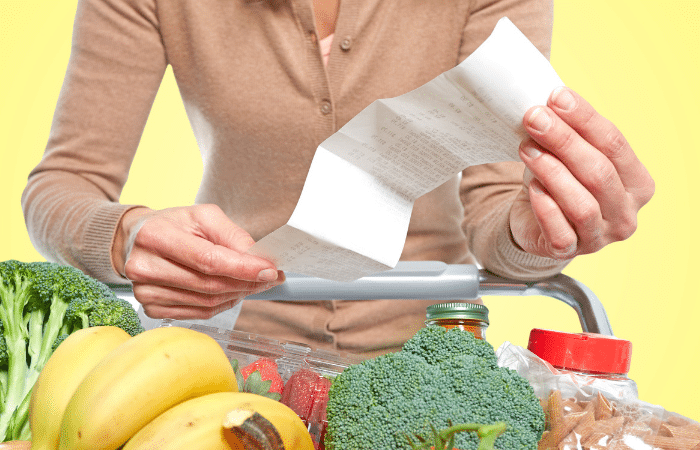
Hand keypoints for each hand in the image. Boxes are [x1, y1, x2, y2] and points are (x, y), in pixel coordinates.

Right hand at [112, 204, 283, 319]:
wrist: (138, 239)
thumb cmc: (174, 225)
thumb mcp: (204, 216)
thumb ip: (233, 235)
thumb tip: (259, 260)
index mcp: (156, 236)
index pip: (208, 260)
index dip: (243, 268)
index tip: (271, 270)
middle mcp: (145, 267)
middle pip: (210, 285)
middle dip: (247, 282)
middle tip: (270, 277)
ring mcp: (146, 292)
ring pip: (208, 302)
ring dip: (237, 294)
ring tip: (252, 282)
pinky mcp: (152, 309)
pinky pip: (200, 313)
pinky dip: (222, 304)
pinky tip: (230, 291)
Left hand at [509, 87, 654, 258]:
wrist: (534, 221)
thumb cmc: (559, 182)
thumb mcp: (570, 156)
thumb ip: (571, 133)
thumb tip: (552, 103)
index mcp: (637, 184)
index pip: (616, 145)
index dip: (586, 119)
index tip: (556, 97)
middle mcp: (625, 214)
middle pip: (599, 172)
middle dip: (564, 140)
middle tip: (535, 118)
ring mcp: (600, 237)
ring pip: (582, 203)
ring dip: (551, 171)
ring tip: (527, 148)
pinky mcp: (570, 251)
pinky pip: (560, 231)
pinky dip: (545, 207)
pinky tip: (532, 187)